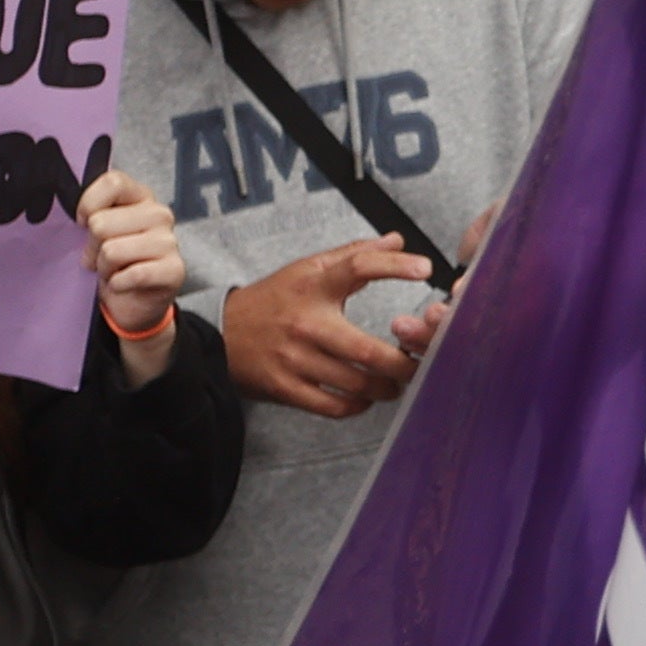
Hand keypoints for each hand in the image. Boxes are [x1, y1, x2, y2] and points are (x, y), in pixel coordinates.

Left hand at [80, 166, 185, 344]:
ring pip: (111, 251)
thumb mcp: (99, 232)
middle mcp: (159, 214)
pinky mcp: (174, 269)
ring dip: (104, 269)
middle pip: (101, 223)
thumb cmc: (113, 262)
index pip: (113, 182)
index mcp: (140, 197)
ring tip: (113, 271)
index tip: (82, 224)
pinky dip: (118, 285)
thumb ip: (91, 214)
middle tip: (101, 258)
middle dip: (92, 247)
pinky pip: (132, 275)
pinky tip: (123, 284)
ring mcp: (169, 242)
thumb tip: (76, 217)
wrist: (134, 303)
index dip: (88, 204)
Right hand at [217, 237, 441, 416]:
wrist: (220, 333)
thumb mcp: (307, 269)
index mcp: (312, 286)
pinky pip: (332, 406)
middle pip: (366, 350)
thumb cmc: (272, 300)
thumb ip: (353, 255)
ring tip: (396, 383)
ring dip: (385, 387)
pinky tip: (365, 398)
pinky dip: (356, 406)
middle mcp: (305, 323)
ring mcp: (294, 359)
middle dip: (402, 363)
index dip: (394, 265)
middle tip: (418, 363)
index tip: (426, 269)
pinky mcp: (284, 388)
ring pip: (354, 383)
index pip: (357, 267)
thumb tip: (396, 240)